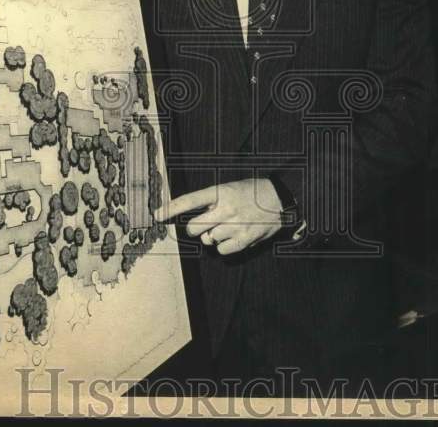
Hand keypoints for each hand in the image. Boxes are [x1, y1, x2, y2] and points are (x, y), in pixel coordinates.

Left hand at [154, 178, 282, 254]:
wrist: (280, 199)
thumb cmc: (252, 192)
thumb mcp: (230, 187)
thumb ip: (212, 201)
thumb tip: (192, 218)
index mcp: (221, 192)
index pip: (189, 200)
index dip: (171, 208)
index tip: (157, 214)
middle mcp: (226, 209)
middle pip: (193, 227)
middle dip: (194, 228)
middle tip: (203, 223)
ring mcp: (235, 226)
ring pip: (207, 239)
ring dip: (212, 236)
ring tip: (226, 226)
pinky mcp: (245, 239)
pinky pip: (222, 250)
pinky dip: (223, 246)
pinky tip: (233, 236)